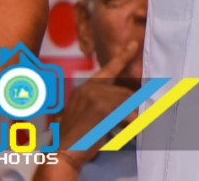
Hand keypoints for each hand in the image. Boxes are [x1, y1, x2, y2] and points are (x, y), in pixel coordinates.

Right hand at [35, 39, 139, 179]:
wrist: (63, 152)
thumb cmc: (77, 137)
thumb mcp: (90, 114)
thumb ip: (106, 102)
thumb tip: (133, 100)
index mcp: (85, 88)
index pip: (108, 70)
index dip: (123, 57)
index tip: (134, 45)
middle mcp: (89, 88)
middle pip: (124, 92)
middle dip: (132, 106)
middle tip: (135, 119)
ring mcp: (94, 96)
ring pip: (127, 101)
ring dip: (133, 115)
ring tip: (130, 126)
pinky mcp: (101, 107)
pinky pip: (126, 111)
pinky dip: (131, 120)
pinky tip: (129, 127)